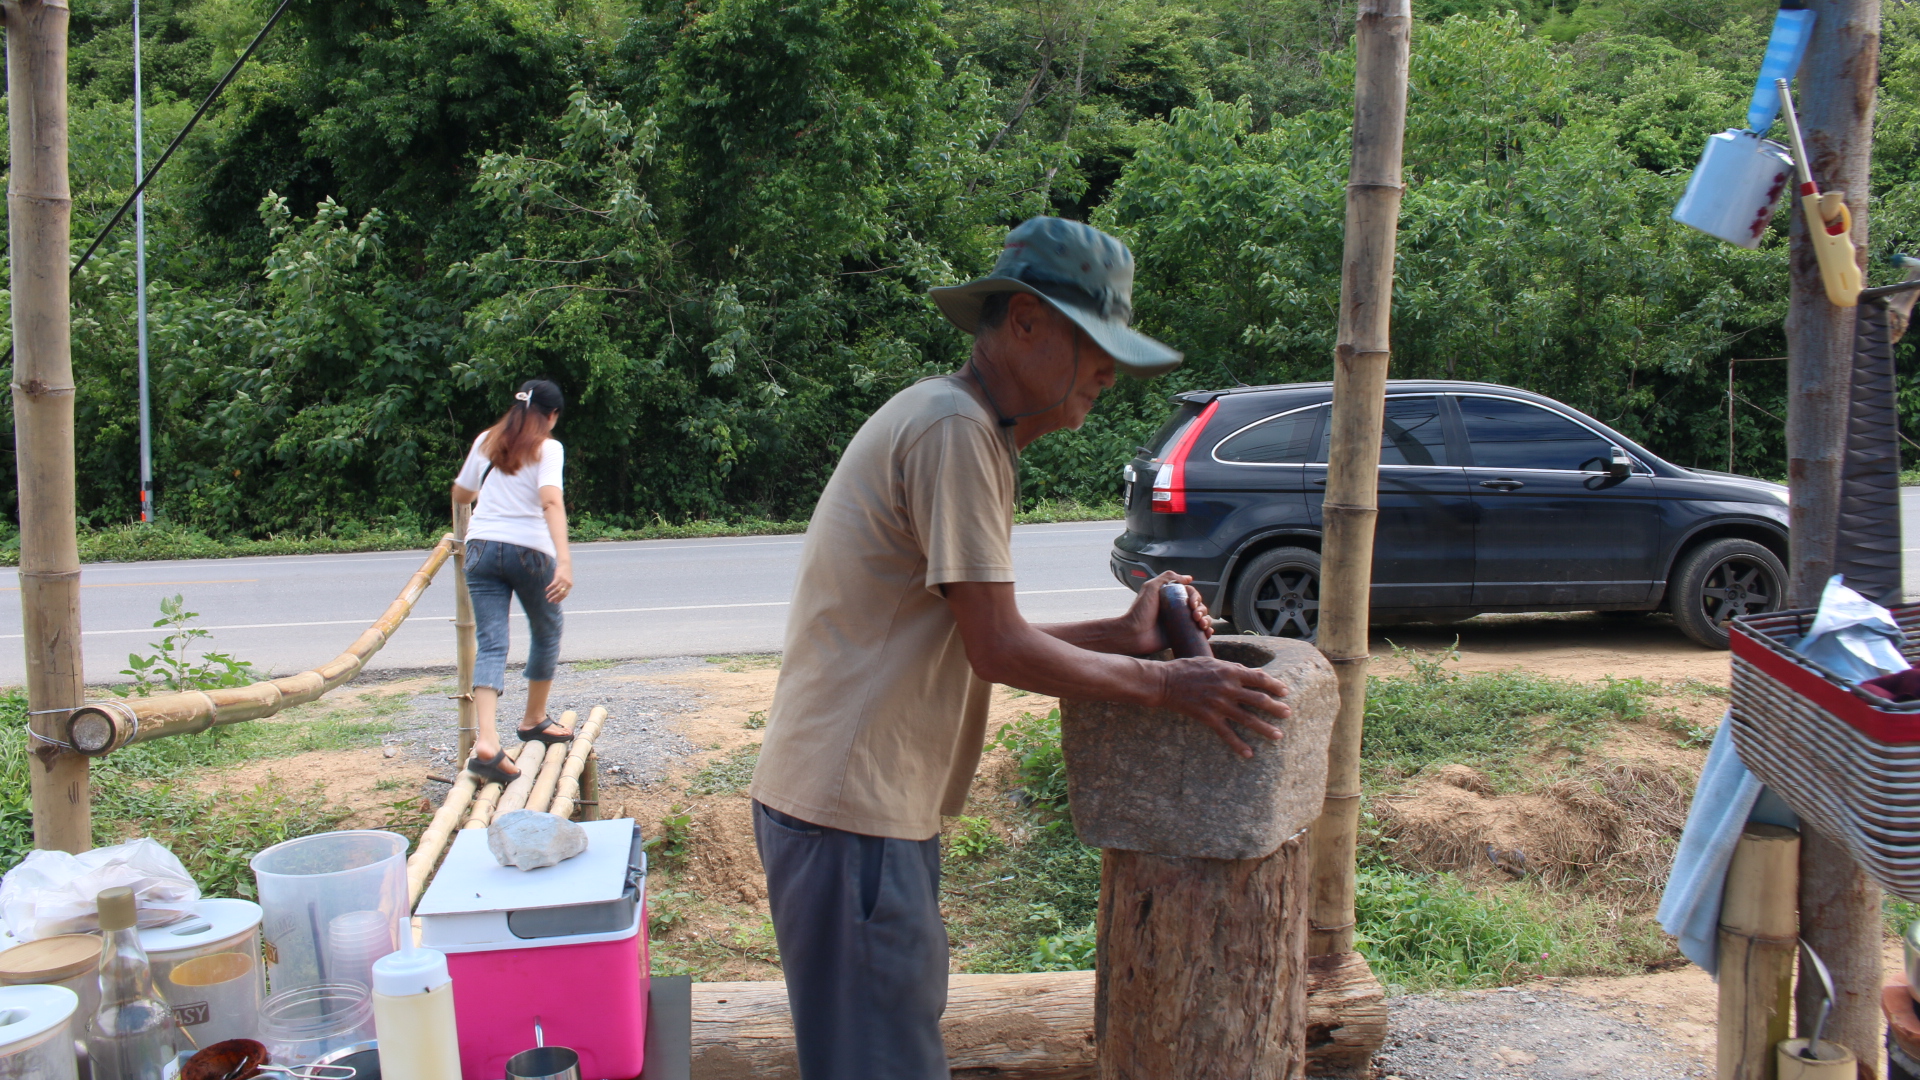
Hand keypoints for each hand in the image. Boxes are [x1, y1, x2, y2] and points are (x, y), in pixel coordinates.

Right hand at [546, 562, 572, 603]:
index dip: (560, 599)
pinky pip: (553, 584)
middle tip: (550, 601)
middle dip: (555, 598)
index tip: (555, 602)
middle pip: (560, 593)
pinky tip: (546, 590)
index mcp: (570, 585)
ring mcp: (563, 581)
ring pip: (556, 590)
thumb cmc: (566, 572)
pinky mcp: (558, 577)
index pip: (565, 595)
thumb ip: (565, 586)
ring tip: (547, 596)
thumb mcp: (567, 580)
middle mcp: (567, 584)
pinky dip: (550, 587)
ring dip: (551, 594)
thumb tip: (559, 592)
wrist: (565, 564)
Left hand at [1119, 571, 1213, 653]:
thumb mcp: (1151, 588)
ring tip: (1202, 625)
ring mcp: (1179, 623)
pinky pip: (1198, 634)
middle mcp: (1177, 610)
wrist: (1133, 634)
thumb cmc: (1140, 611)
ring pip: (1201, 619)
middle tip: (1196, 616)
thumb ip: (1167, 578)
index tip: (1192, 604)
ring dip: (1207, 621)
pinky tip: (1208, 633)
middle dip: (1202, 610)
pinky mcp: (1181, 636)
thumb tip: (1189, 578)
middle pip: (1198, 606)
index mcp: (1171, 597)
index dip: (1196, 597)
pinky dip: (1207, 632)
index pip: (1191, 594)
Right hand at [1153, 656, 1289, 757]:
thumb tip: (1255, 673)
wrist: (1163, 682)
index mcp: (1229, 671)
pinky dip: (1238, 745)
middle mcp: (1227, 688)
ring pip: (1247, 718)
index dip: (1275, 685)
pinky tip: (1248, 753)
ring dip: (1264, 728)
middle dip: (1276, 708)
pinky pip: (1227, 734)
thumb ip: (1234, 668)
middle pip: (1259, 699)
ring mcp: (1218, 704)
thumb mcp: (1212, 662)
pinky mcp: (1208, 717)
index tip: (1285, 692)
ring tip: (1277, 735)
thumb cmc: (1186, 669)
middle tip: (1288, 714)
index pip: (1259, 678)